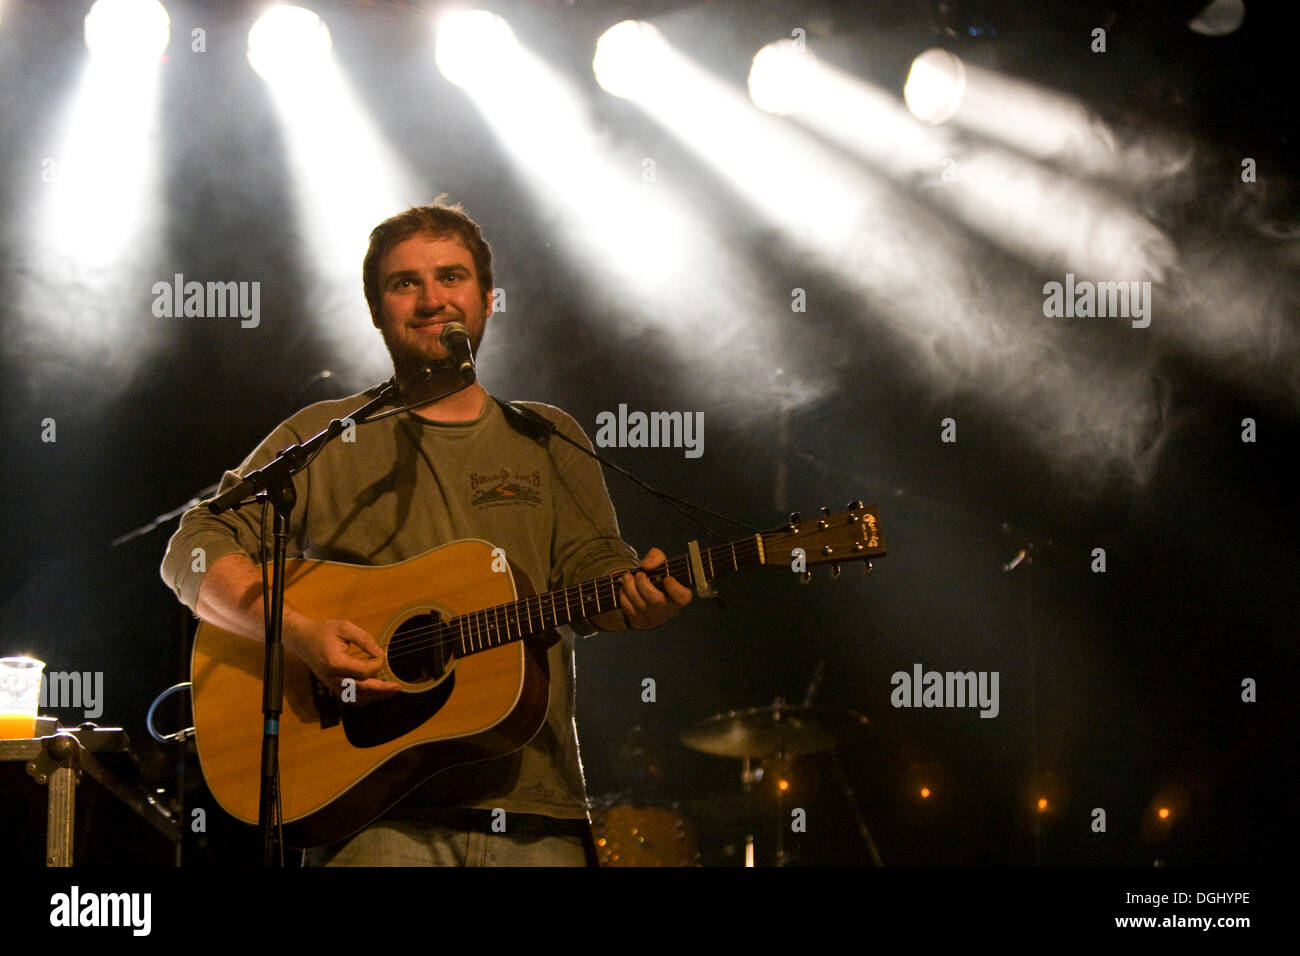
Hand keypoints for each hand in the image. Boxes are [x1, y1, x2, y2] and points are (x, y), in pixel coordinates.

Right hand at [283, 616, 401, 702]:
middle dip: (382, 688)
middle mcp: (333, 677)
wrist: (303, 640)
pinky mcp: (333, 688)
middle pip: (362, 688)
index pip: (362, 671)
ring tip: (391, 690)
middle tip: (398, 686)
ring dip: (376, 696)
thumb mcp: (344, 627)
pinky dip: (365, 698)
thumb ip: (363, 639)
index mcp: (335, 663)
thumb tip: (380, 652)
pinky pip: (351, 699)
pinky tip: (377, 693)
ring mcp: (332, 685)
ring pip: (358, 697)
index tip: (383, 657)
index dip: (377, 666)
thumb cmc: (323, 632)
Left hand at [618, 548, 691, 629]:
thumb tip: (646, 565)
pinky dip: (625, 598)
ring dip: (630, 588)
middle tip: (638, 574)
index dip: (675, 589)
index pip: (682, 597)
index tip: (667, 578)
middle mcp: (669, 610)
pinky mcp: (641, 623)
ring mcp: (654, 619)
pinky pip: (630, 611)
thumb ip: (656, 558)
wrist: (645, 594)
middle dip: (643, 585)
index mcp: (679, 596)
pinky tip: (624, 589)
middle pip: (656, 601)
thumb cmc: (657, 578)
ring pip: (640, 605)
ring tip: (627, 578)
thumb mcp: (659, 564)